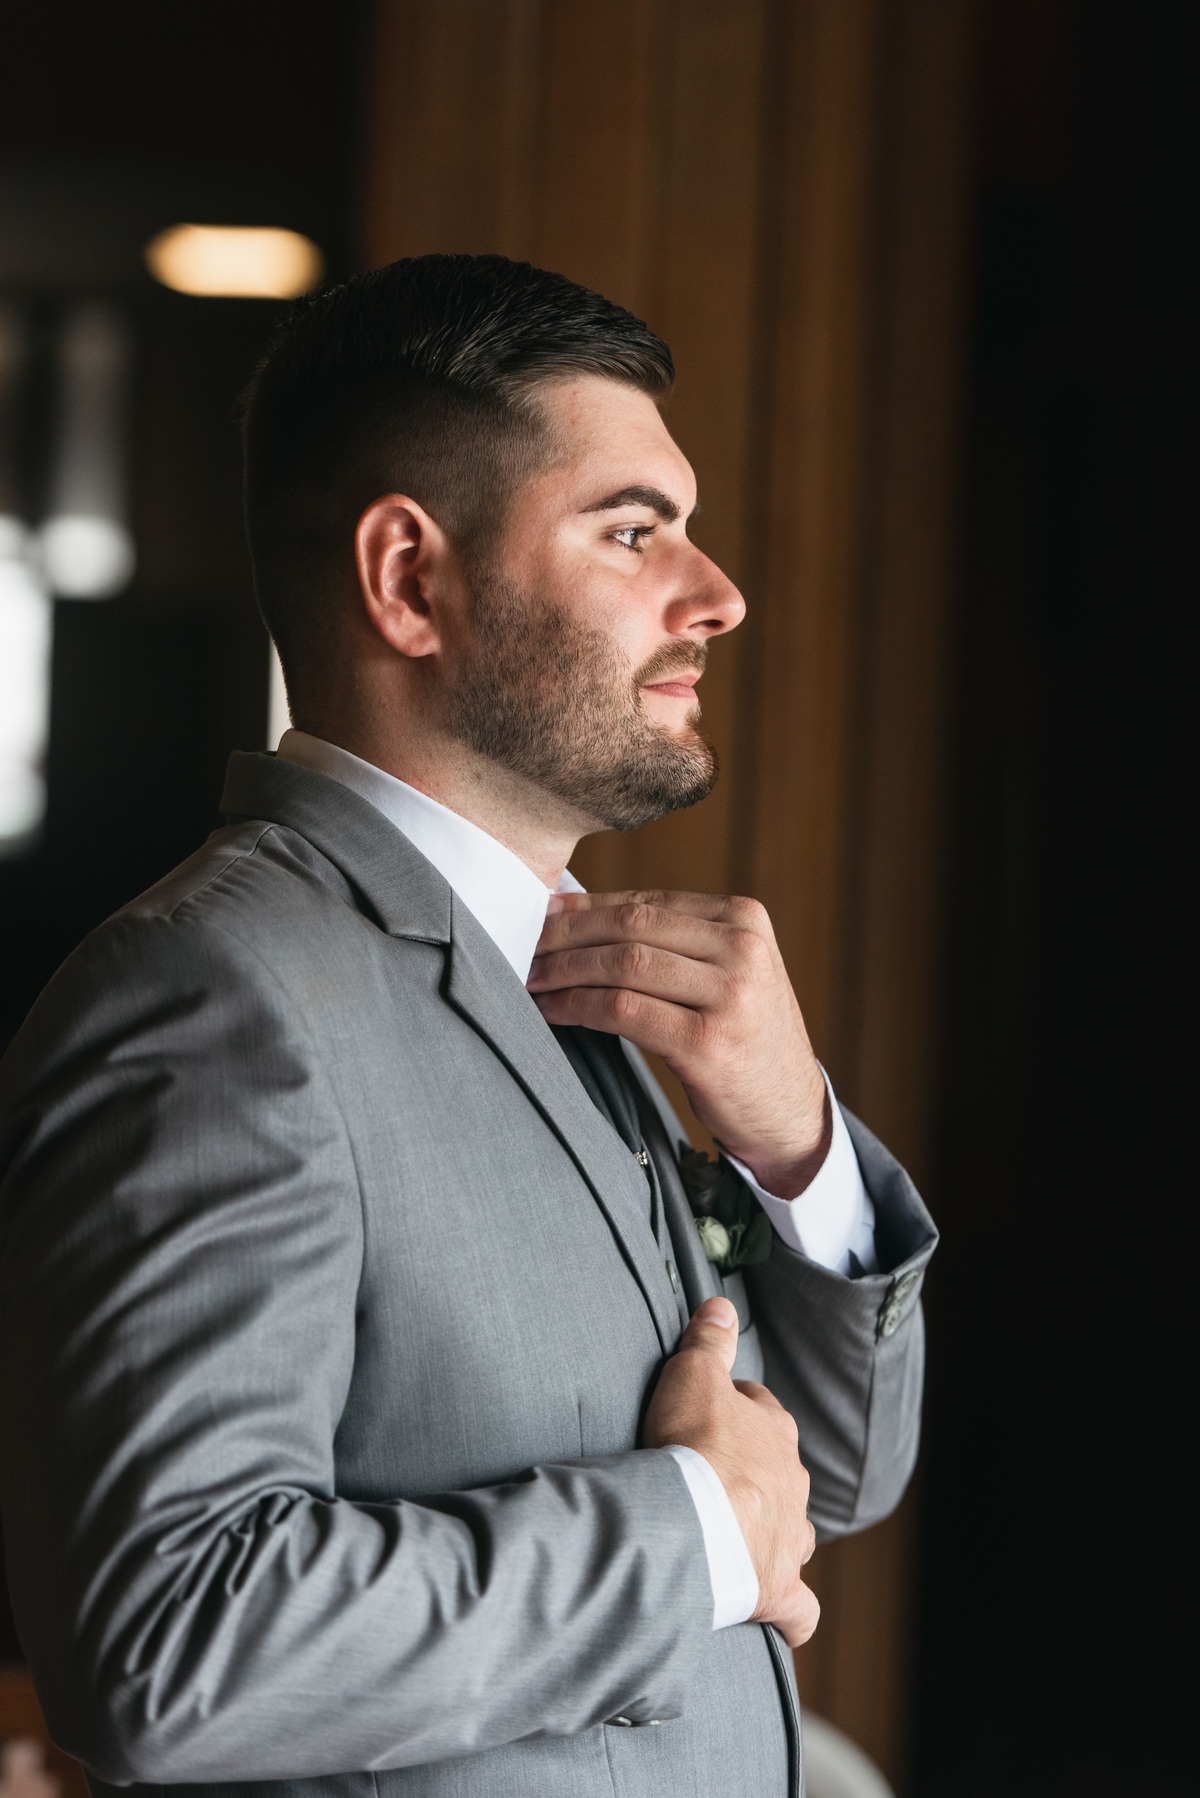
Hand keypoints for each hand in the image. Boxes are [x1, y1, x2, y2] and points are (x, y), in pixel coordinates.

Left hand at [528, 890, 829, 1195]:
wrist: (791, 1113)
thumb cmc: (745, 1040)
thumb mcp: (729, 975)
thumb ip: (675, 942)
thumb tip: (577, 914)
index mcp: (745, 919)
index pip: (647, 901)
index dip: (585, 908)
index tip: (540, 915)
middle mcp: (742, 949)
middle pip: (630, 926)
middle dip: (566, 935)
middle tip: (521, 945)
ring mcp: (730, 996)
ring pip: (623, 964)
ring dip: (565, 970)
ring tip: (530, 979)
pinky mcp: (708, 1043)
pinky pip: (623, 1011)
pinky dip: (578, 1007)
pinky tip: (552, 1011)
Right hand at [644, 1297, 818, 1645]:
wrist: (695, 1521)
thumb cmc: (693, 1445)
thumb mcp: (692, 1375)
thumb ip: (708, 1340)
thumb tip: (722, 1305)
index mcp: (774, 1433)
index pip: (761, 1411)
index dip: (733, 1410)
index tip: (707, 1414)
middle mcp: (793, 1485)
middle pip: (780, 1472)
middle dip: (755, 1472)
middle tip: (712, 1476)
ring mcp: (790, 1540)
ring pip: (795, 1534)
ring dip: (775, 1533)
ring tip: (739, 1537)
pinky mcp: (779, 1590)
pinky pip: (801, 1609)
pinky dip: (794, 1611)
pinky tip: (780, 1612)